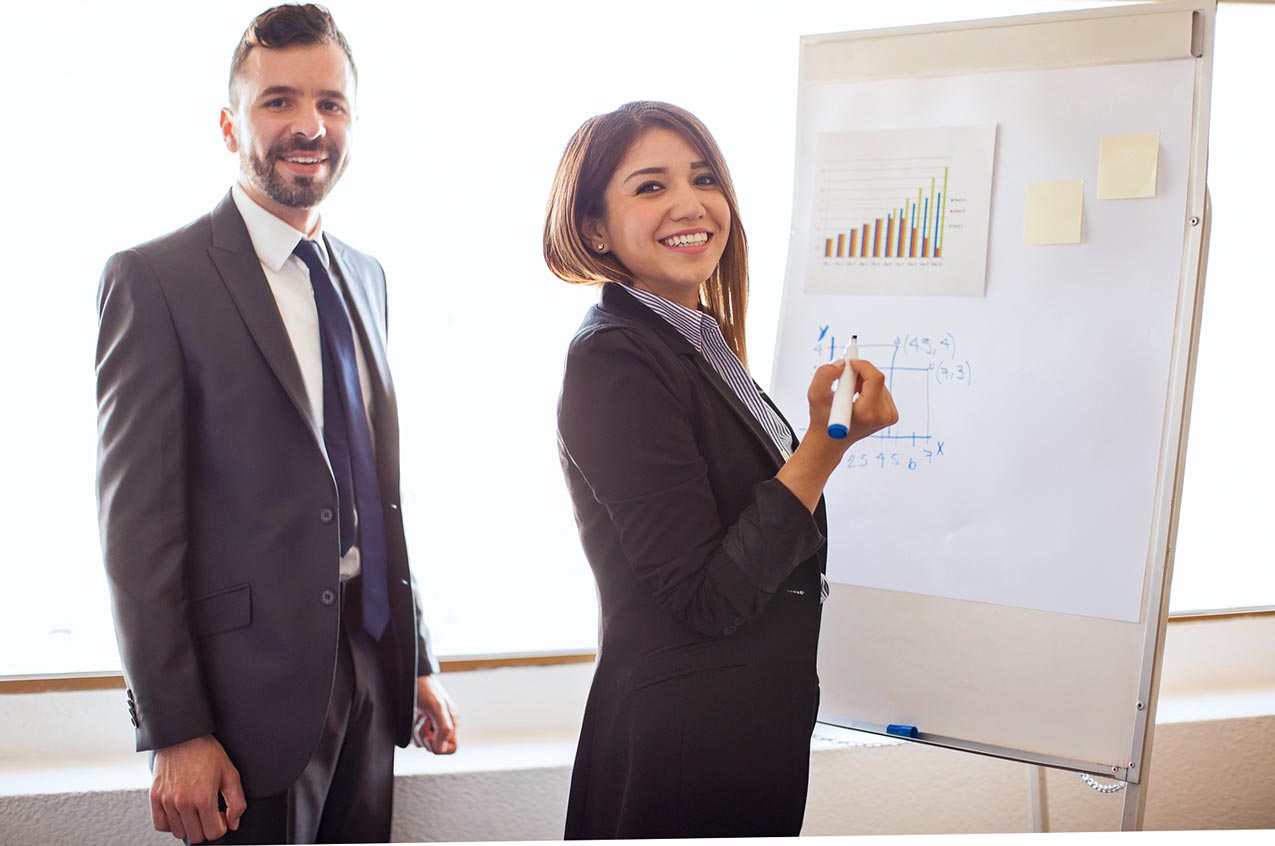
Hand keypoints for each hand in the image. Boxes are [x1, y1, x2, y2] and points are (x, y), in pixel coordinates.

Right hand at [150, 734, 245, 842]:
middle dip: (207, 828)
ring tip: (195, 809)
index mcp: (203, 798)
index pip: (213, 833)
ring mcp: (166, 801)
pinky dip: (171, 823)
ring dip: (190, 825)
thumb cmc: (206, 752)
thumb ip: (236, 802)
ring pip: (179, 833)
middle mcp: (183, 802)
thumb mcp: (230, 773)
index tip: (222, 815)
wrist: (182, 735)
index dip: (222, 826)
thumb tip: (233, 823)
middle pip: (196, 836)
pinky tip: (180, 811)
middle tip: (210, 812)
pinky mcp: (154, 798)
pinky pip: (160, 825)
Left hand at [412, 674, 459, 753]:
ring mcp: (430, 729)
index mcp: (453, 724)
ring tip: (420, 714)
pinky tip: (415, 717)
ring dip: (417, 731)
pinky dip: (411, 731)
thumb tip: (441, 749)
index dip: (441, 746)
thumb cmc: (426, 690)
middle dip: (426, 735)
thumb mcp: (437, 706)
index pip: (452, 749)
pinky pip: (414, 741)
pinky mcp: (418, 729)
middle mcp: (443, 728)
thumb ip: (444, 728)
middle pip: (434, 748)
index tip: (433, 733)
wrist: (412, 679)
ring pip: (423, 745)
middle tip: (425, 718)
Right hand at [777, 358, 898, 511]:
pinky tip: (856, 397)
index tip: (848, 362)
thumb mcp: (815, 396)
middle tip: (843, 379)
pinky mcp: (891, 414)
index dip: (862, 365)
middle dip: (859, 373)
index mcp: (867, 414)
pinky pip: (881, 389)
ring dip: (862, 381)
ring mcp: (889, 416)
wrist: (831, 440)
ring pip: (879, 383)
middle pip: (877, 379)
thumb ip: (824, 375)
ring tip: (847, 393)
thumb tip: (843, 363)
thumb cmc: (822, 419)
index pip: (875, 379)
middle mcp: (883, 416)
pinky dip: (867, 388)